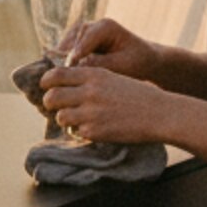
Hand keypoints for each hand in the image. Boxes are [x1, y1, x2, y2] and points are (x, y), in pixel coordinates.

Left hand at [38, 61, 173, 146]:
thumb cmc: (139, 96)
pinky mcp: (95, 131)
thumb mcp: (113, 78)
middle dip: (50, 103)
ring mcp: (91, 113)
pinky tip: (96, 128)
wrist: (160, 114)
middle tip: (57, 106)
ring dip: (66, 119)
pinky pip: (76, 132)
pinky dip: (82, 131)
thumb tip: (63, 85)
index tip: (47, 87)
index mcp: (94, 75)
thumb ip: (89, 79)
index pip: (56, 74)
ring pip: (60, 117)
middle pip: (51, 97)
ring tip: (78, 119)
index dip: (46, 81)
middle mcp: (90, 92)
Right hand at [62, 14, 159, 80]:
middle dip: (65, 61)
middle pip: (70, 43)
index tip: (67, 72)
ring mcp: (82, 34)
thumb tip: (76, 66)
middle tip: (58, 80)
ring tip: (57, 82)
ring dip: (60, 63)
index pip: (84, 41)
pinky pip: (64, 53)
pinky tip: (61, 80)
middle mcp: (91, 26)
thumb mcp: (122, 65)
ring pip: (63, 48)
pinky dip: (62, 65)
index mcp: (105, 26)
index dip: (74, 57)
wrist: (144, 60)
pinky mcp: (77, 43)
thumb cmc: (137, 62)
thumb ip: (100, 64)